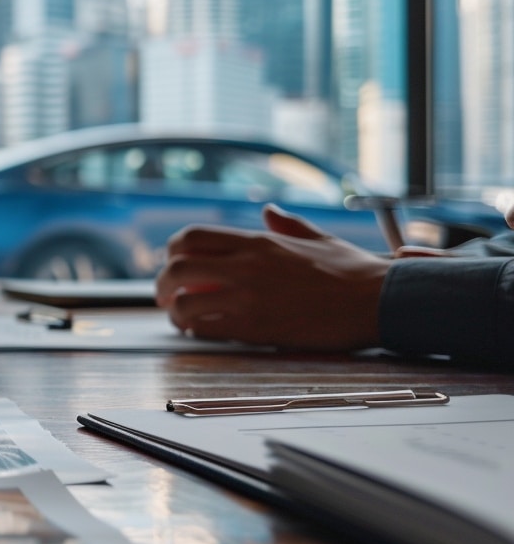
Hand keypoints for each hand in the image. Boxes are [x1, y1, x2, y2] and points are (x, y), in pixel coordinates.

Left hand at [155, 204, 390, 350]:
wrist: (379, 300)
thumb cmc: (354, 271)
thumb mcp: (318, 238)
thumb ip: (287, 225)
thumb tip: (268, 211)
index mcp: (257, 242)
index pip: (192, 237)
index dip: (173, 251)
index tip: (174, 263)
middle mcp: (246, 266)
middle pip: (177, 268)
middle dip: (163, 283)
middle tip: (166, 295)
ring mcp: (249, 297)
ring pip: (184, 302)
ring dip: (175, 312)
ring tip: (181, 318)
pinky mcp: (258, 327)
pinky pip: (207, 328)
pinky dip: (196, 331)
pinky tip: (201, 333)